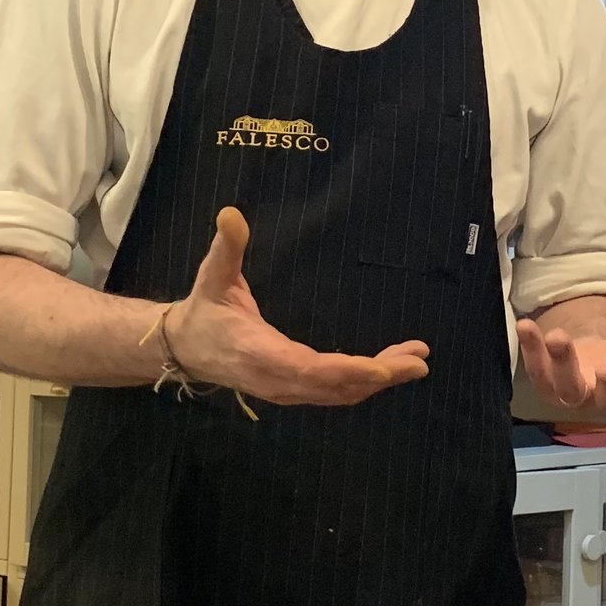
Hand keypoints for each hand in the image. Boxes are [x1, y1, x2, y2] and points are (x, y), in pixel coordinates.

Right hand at [165, 209, 430, 405]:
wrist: (187, 349)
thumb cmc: (205, 309)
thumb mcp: (212, 276)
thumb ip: (226, 247)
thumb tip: (230, 213)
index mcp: (257, 352)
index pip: (306, 369)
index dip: (344, 371)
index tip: (380, 369)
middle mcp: (277, 380)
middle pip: (334, 386)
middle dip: (378, 375)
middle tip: (418, 362)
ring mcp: (288, 390)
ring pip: (340, 393)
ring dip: (380, 379)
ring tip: (417, 361)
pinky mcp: (296, 390)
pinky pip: (336, 392)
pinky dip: (366, 381)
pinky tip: (391, 367)